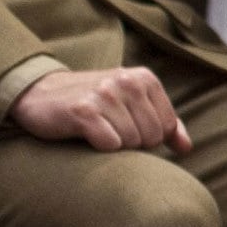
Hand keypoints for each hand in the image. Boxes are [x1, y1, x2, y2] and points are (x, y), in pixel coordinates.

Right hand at [9, 65, 189, 152]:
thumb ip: (162, 123)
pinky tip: (86, 135)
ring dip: (113, 145)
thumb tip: (186, 148)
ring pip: (130, 142)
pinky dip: (99, 147)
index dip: (148, 138)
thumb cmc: (92, 104)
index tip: (126, 128)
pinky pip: (109, 144)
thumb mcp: (131, 104)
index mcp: (144, 78)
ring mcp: (105, 94)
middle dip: (132, 144)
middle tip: (109, 131)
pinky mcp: (83, 111)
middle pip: (150, 137)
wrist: (39, 94)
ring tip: (97, 131)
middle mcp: (127, 82)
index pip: (166, 127)